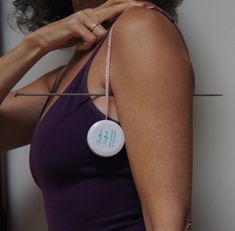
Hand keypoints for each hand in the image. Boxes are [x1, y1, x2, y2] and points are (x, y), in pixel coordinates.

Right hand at [26, 0, 150, 52]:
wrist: (47, 39)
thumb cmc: (69, 37)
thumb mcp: (86, 34)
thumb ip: (98, 32)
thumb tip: (112, 36)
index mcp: (92, 14)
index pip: (111, 6)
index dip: (125, 4)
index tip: (141, 4)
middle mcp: (89, 13)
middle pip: (111, 10)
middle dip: (127, 9)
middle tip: (142, 5)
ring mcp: (82, 17)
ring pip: (101, 33)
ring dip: (93, 43)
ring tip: (83, 45)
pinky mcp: (75, 25)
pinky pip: (90, 39)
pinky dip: (85, 46)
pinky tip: (78, 46)